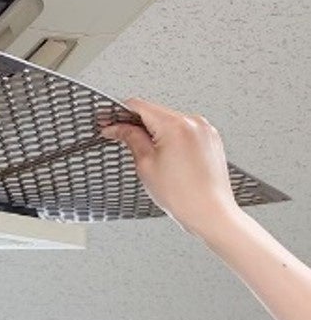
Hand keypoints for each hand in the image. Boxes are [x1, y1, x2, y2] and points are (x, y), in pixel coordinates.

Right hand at [101, 98, 240, 235]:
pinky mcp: (211, 140)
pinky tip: (165, 156)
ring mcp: (205, 130)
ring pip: (169, 121)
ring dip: (154, 131)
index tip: (108, 122)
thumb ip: (131, 138)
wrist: (211, 214)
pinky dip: (171, 137)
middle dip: (135, 124)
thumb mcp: (146, 164)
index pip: (138, 106)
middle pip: (154, 112)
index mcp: (175, 125)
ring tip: (147, 154)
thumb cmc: (184, 196)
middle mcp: (193, 123)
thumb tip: (118, 128)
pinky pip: (184, 130)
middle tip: (120, 137)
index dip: (118, 114)